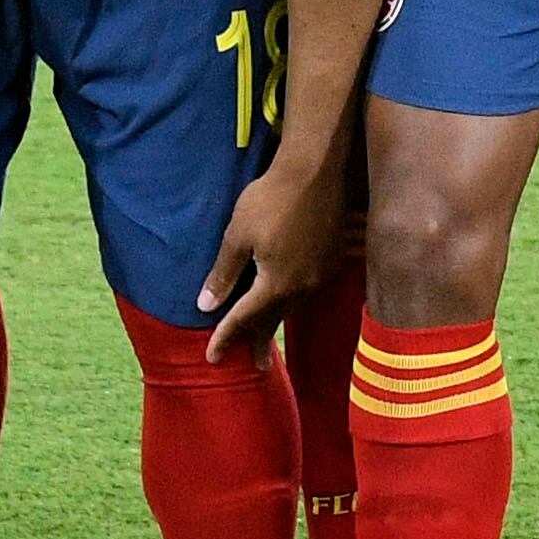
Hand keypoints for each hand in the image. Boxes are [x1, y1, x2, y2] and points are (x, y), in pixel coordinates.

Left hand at [197, 148, 344, 361]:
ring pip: (292, 305)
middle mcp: (302, 286)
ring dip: (276, 320)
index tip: (212, 357)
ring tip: (268, 334)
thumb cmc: (270, 199)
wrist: (316, 171)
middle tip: (256, 367)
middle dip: (259, 342)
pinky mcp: (331, 259)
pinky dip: (293, 299)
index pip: (244, 318)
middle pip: (273, 320)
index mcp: (275, 284)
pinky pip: (307, 289)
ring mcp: (320, 274)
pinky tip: (290, 296)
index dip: (225, 337)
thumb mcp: (237, 235)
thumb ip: (223, 273)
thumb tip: (206, 306)